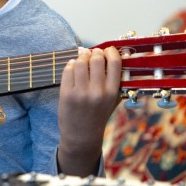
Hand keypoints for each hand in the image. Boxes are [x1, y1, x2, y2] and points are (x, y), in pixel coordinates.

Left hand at [57, 46, 121, 175]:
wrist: (81, 135)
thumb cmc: (98, 116)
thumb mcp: (113, 101)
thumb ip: (117, 81)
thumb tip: (120, 56)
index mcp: (111, 93)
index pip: (114, 63)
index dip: (111, 52)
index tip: (108, 49)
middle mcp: (97, 92)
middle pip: (96, 59)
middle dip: (95, 52)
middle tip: (94, 52)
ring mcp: (80, 93)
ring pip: (81, 63)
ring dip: (82, 56)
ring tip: (83, 57)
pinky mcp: (66, 94)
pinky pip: (68, 71)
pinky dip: (71, 65)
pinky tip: (74, 66)